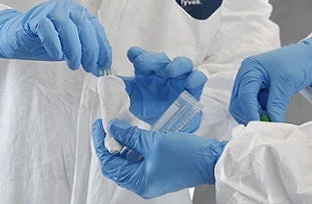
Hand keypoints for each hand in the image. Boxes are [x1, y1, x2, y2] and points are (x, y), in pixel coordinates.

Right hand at [0, 0, 111, 75]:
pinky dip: (54, 44)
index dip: (103, 48)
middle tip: (89, 67)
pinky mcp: (35, 18)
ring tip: (74, 65)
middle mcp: (68, 8)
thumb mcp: (68, 47)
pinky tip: (57, 56)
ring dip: (74, 49)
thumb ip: (84, 53)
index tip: (104, 65)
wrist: (14, 36)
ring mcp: (51, 10)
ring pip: (68, 27)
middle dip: (91, 50)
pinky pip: (47, 29)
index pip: (96, 29)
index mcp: (79, 13)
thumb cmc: (44, 42)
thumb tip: (100, 68)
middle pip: (85, 27)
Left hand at [92, 118, 224, 198]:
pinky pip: (138, 162)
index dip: (102, 143)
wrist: (211, 160)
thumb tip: (112, 127)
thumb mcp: (154, 141)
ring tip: (120, 128)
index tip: (99, 125)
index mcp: (138, 182)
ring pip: (127, 163)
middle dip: (110, 145)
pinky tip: (134, 136)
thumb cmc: (185, 154)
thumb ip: (130, 135)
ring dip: (122, 146)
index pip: (110, 164)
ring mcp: (150, 180)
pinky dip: (133, 150)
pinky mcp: (158, 174)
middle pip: (116, 166)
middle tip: (107, 126)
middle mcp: (142, 185)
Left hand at [121, 47, 206, 128]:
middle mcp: (162, 72)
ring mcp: (179, 78)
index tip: (133, 55)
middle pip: (160, 59)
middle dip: (152, 59)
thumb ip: (119, 92)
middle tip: (144, 63)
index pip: (141, 57)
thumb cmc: (148, 110)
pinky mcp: (193, 88)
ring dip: (176, 65)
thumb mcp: (130, 102)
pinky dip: (195, 78)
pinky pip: (198, 78)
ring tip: (169, 71)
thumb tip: (105, 84)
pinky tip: (189, 83)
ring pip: (182, 63)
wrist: (166, 127)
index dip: (137, 54)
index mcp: (145, 73)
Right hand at [229, 36, 311, 123]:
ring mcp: (250, 83)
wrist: (308, 58)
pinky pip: (252, 106)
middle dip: (250, 116)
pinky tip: (270, 116)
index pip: (245, 95)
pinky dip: (259, 113)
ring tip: (270, 120)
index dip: (250, 113)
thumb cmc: (297, 62)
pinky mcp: (257, 90)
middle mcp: (246, 75)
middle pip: (239, 102)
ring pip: (243, 107)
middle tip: (264, 127)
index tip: (258, 127)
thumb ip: (276, 104)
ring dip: (254, 116)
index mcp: (250, 68)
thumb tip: (272, 124)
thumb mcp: (286, 83)